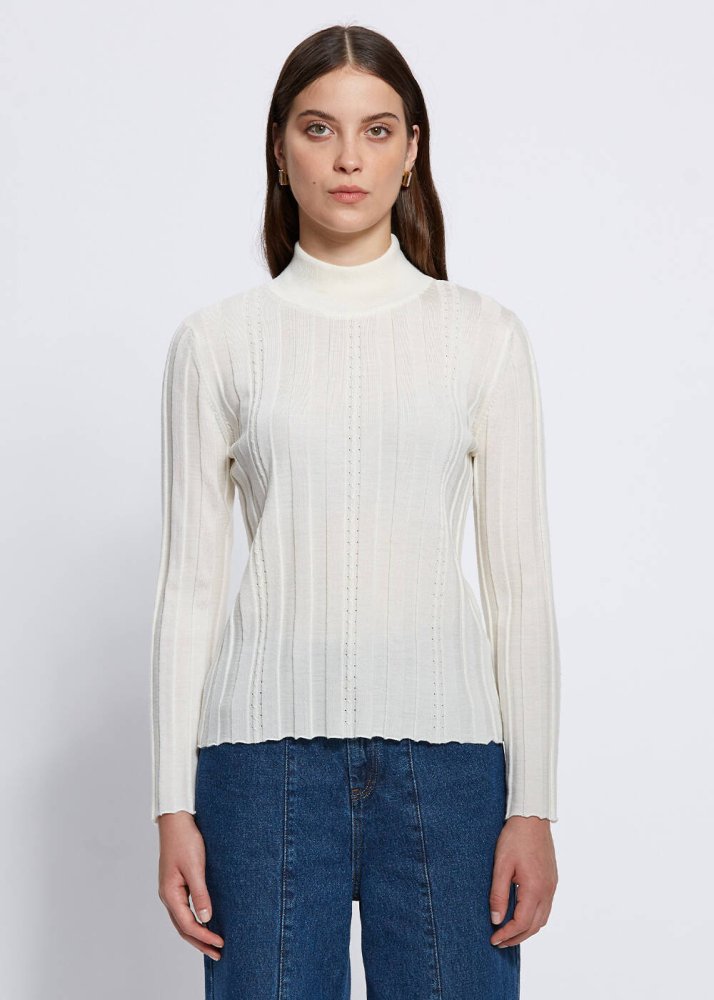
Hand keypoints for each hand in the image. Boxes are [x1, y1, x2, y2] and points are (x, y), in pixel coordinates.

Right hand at [157, 811, 224, 960]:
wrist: (176, 821)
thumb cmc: (185, 840)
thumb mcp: (195, 867)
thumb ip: (200, 893)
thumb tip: (206, 918)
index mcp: (170, 893)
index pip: (187, 924)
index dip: (204, 936)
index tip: (220, 943)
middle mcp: (168, 895)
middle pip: (183, 927)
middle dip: (200, 942)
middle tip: (218, 954)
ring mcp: (171, 890)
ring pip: (183, 920)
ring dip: (197, 933)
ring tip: (212, 944)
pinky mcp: (176, 883)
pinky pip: (184, 909)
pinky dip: (194, 920)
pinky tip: (204, 921)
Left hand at [489, 816, 557, 947]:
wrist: (532, 817)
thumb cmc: (515, 838)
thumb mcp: (501, 865)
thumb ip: (498, 894)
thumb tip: (496, 920)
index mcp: (535, 889)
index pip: (521, 923)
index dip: (507, 934)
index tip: (494, 939)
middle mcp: (547, 891)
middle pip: (535, 926)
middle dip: (517, 937)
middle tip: (500, 942)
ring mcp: (552, 886)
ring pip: (543, 918)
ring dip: (527, 929)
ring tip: (509, 932)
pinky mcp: (552, 879)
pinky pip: (546, 907)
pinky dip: (534, 917)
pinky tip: (522, 914)